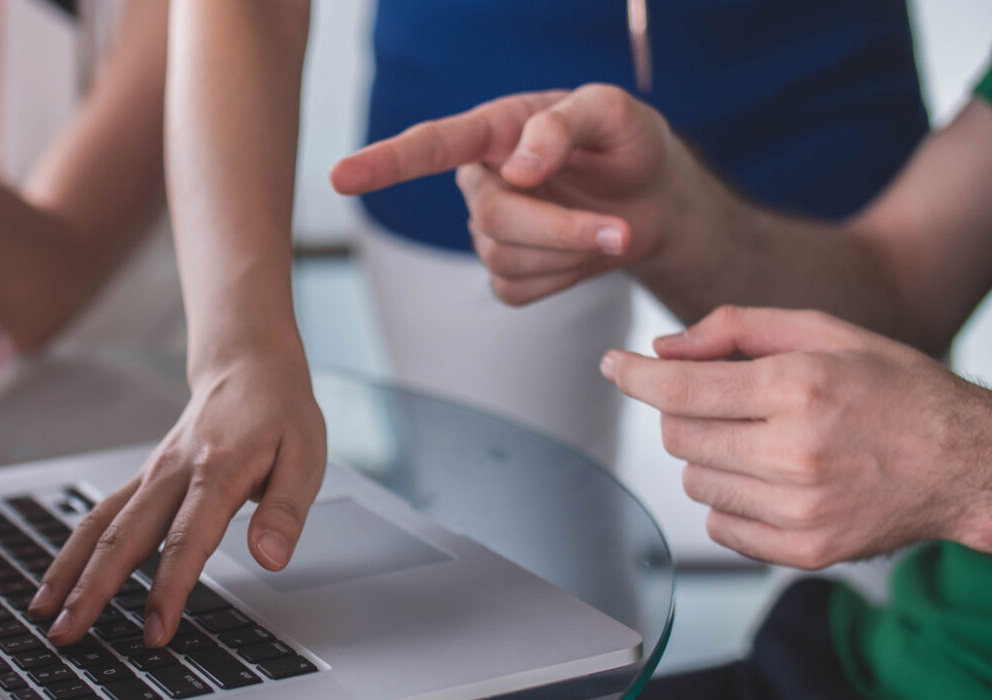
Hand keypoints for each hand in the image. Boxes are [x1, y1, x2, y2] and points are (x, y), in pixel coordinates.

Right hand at [28, 354, 326, 646]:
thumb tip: (270, 557)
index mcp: (218, 471)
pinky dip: (74, 549)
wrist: (248, 364)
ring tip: (43, 614)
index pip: (186, 539)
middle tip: (68, 634)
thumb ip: (285, 511)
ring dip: (69, 571)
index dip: (169, 588)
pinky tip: (58, 580)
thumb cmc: (279, 413)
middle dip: (93, 589)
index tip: (156, 630)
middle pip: (124, 536)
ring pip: (100, 524)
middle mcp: (173, 473)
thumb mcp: (306, 456)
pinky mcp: (143, 478)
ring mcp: (152, 474)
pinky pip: (101, 514)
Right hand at [331, 84, 684, 304]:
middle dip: (560, 229)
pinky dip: (563, 279)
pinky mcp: (508, 273)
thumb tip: (518, 168)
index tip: (340, 177)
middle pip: (492, 218)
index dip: (383, 163)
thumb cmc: (627, 144)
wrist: (654, 199)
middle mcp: (482, 180)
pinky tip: (582, 254)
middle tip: (620, 230)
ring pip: (506, 259)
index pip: (430, 146)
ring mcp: (490, 230)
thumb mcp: (612, 113)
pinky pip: (518, 290)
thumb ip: (563, 125)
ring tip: (613, 229)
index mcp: (494, 131)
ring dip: (570, 252)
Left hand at [601, 306, 991, 568]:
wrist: (967, 464)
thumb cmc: (895, 390)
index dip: (634, 376)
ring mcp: (799, 509)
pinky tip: (770, 479)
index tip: (614, 366)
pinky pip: (720, 526)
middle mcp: (795, 453)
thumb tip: (662, 350)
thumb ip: (735, 328)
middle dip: (685, 412)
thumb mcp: (824, 332)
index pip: (680, 389)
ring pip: (694, 481)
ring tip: (761, 440)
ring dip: (709, 457)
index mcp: (798, 389)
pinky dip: (730, 501)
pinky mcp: (805, 551)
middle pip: (679, 436)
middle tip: (726, 401)